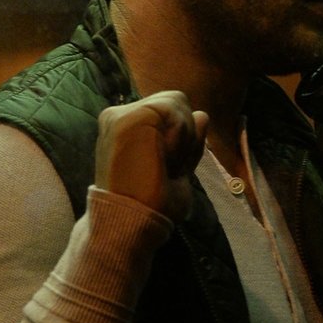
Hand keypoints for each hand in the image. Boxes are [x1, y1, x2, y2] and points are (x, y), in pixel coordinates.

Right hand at [95, 90, 209, 222]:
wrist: (132, 221)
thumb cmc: (152, 203)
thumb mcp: (178, 169)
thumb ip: (188, 141)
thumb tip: (203, 114)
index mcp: (126, 128)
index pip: (168, 111)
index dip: (181, 137)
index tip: (167, 169)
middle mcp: (119, 116)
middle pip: (175, 101)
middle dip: (184, 133)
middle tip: (166, 167)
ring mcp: (122, 114)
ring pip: (177, 101)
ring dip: (183, 136)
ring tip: (163, 163)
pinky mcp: (130, 117)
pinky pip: (174, 108)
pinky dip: (180, 135)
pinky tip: (163, 157)